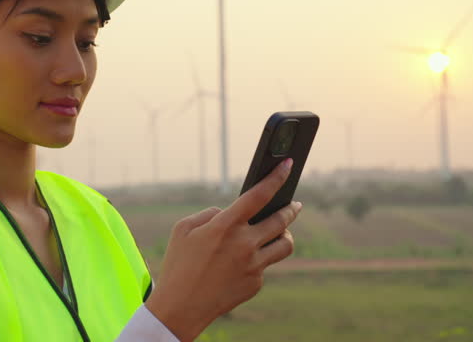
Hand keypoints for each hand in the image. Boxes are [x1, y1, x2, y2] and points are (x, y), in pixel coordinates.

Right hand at [144, 158, 301, 341]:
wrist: (180, 307)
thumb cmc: (178, 264)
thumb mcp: (183, 229)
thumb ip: (210, 214)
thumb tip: (229, 213)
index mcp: (225, 226)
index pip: (258, 195)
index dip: (276, 178)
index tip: (287, 165)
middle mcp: (244, 244)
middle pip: (281, 220)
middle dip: (290, 209)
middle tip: (294, 204)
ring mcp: (253, 265)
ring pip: (285, 244)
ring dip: (285, 234)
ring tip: (281, 231)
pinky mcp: (255, 283)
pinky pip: (265, 265)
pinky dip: (259, 259)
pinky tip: (246, 261)